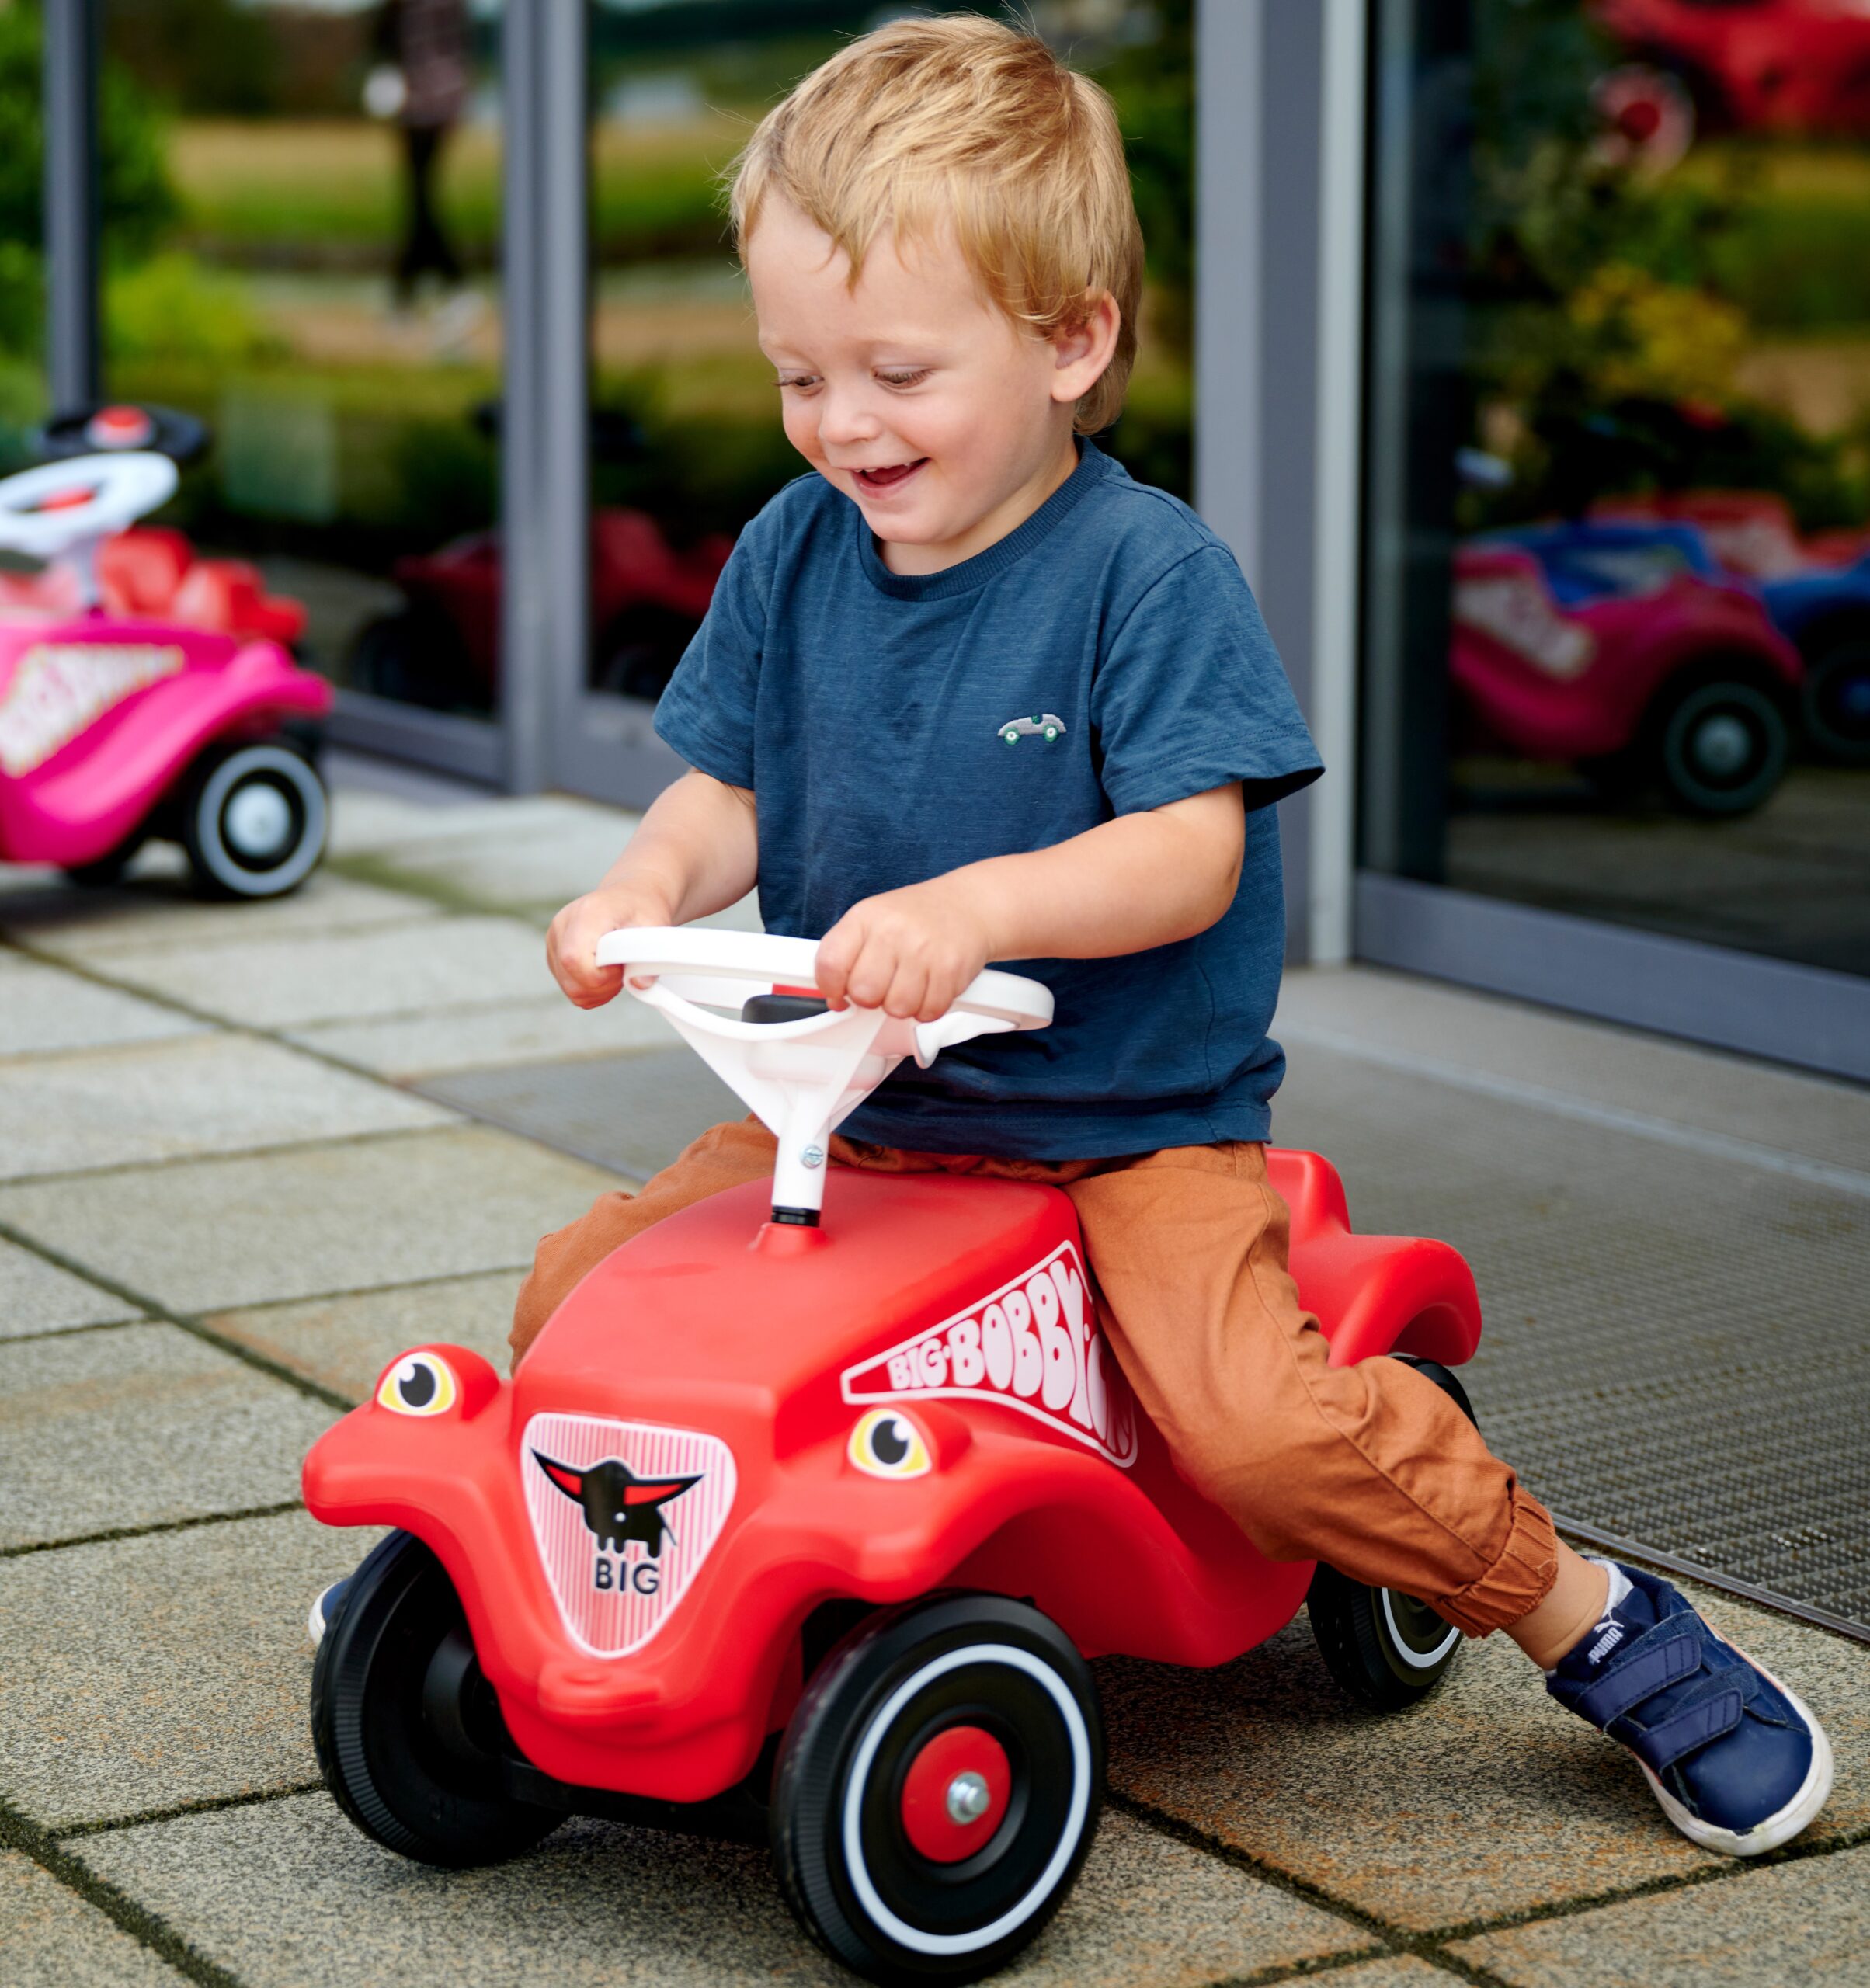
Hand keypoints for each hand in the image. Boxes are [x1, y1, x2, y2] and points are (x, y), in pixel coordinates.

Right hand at [546, 883, 675, 1008]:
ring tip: (616, 972)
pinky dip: (590, 990)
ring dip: (597, 991)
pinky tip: (605, 975)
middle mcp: (563, 924)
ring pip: (569, 988)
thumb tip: (640, 984)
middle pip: (571, 979)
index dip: (600, 976)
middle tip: (623, 973)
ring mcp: (555, 939)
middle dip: (602, 988)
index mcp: (586, 913)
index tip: (622, 968)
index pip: (574, 958)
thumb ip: (651, 954)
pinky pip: (569, 987)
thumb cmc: (643, 907)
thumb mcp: (656, 924)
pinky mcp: (554, 953)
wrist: (631, 895)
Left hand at [815, 879, 994, 1021]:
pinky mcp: (950, 970)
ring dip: (902, 1005)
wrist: (968, 905)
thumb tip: (833, 998)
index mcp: (865, 918)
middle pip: (863, 993)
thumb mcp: (873, 921)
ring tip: (910, 983)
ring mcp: (923, 951)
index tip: (840, 991)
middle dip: (872, 998)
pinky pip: (928, 1012)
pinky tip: (930, 986)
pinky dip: (927, 1008)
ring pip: (897, 1009)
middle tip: (884, 984)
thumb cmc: (916, 917)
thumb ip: (846, 956)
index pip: (830, 964)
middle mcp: (893, 932)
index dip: (831, 987)